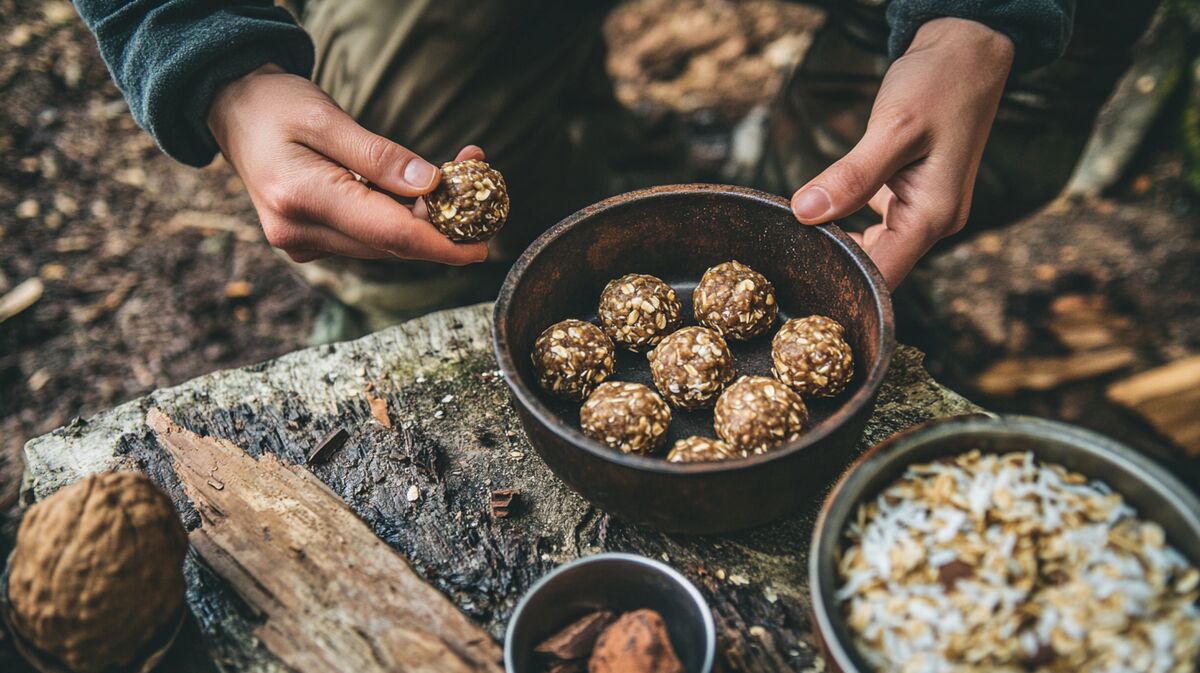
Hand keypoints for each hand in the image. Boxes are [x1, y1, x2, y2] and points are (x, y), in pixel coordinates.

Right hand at [208, 65, 487, 264]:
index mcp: (301, 199)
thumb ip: (379, 157)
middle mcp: (299, 233)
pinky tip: (417, 194)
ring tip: (456, 179)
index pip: (389, 235)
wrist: (229, 111)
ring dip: (422, 221)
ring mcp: (302, 243)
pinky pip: (367, 239)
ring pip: (382, 246)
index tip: (482, 246)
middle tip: (481, 188)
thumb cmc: (276, 105)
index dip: (441, 244)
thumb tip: (431, 185)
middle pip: (391, 245)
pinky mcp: (310, 242)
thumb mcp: (328, 118)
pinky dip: (397, 220)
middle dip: (441, 225)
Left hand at [790, 18, 1013, 288]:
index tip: (798, 272)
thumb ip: (851, 176)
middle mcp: (933, 221)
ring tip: (793, 235)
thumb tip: (805, 213)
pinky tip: (818, 208)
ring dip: (838, 240)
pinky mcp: (911, 194)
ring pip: (874, 245)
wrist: (966, 52)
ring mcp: (924, 210)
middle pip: (878, 266)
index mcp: (933, 216)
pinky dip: (846, 218)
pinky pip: (875, 222)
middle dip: (834, 263)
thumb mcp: (892, 128)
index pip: (883, 275)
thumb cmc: (938, 84)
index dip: (841, 279)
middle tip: (785, 252)